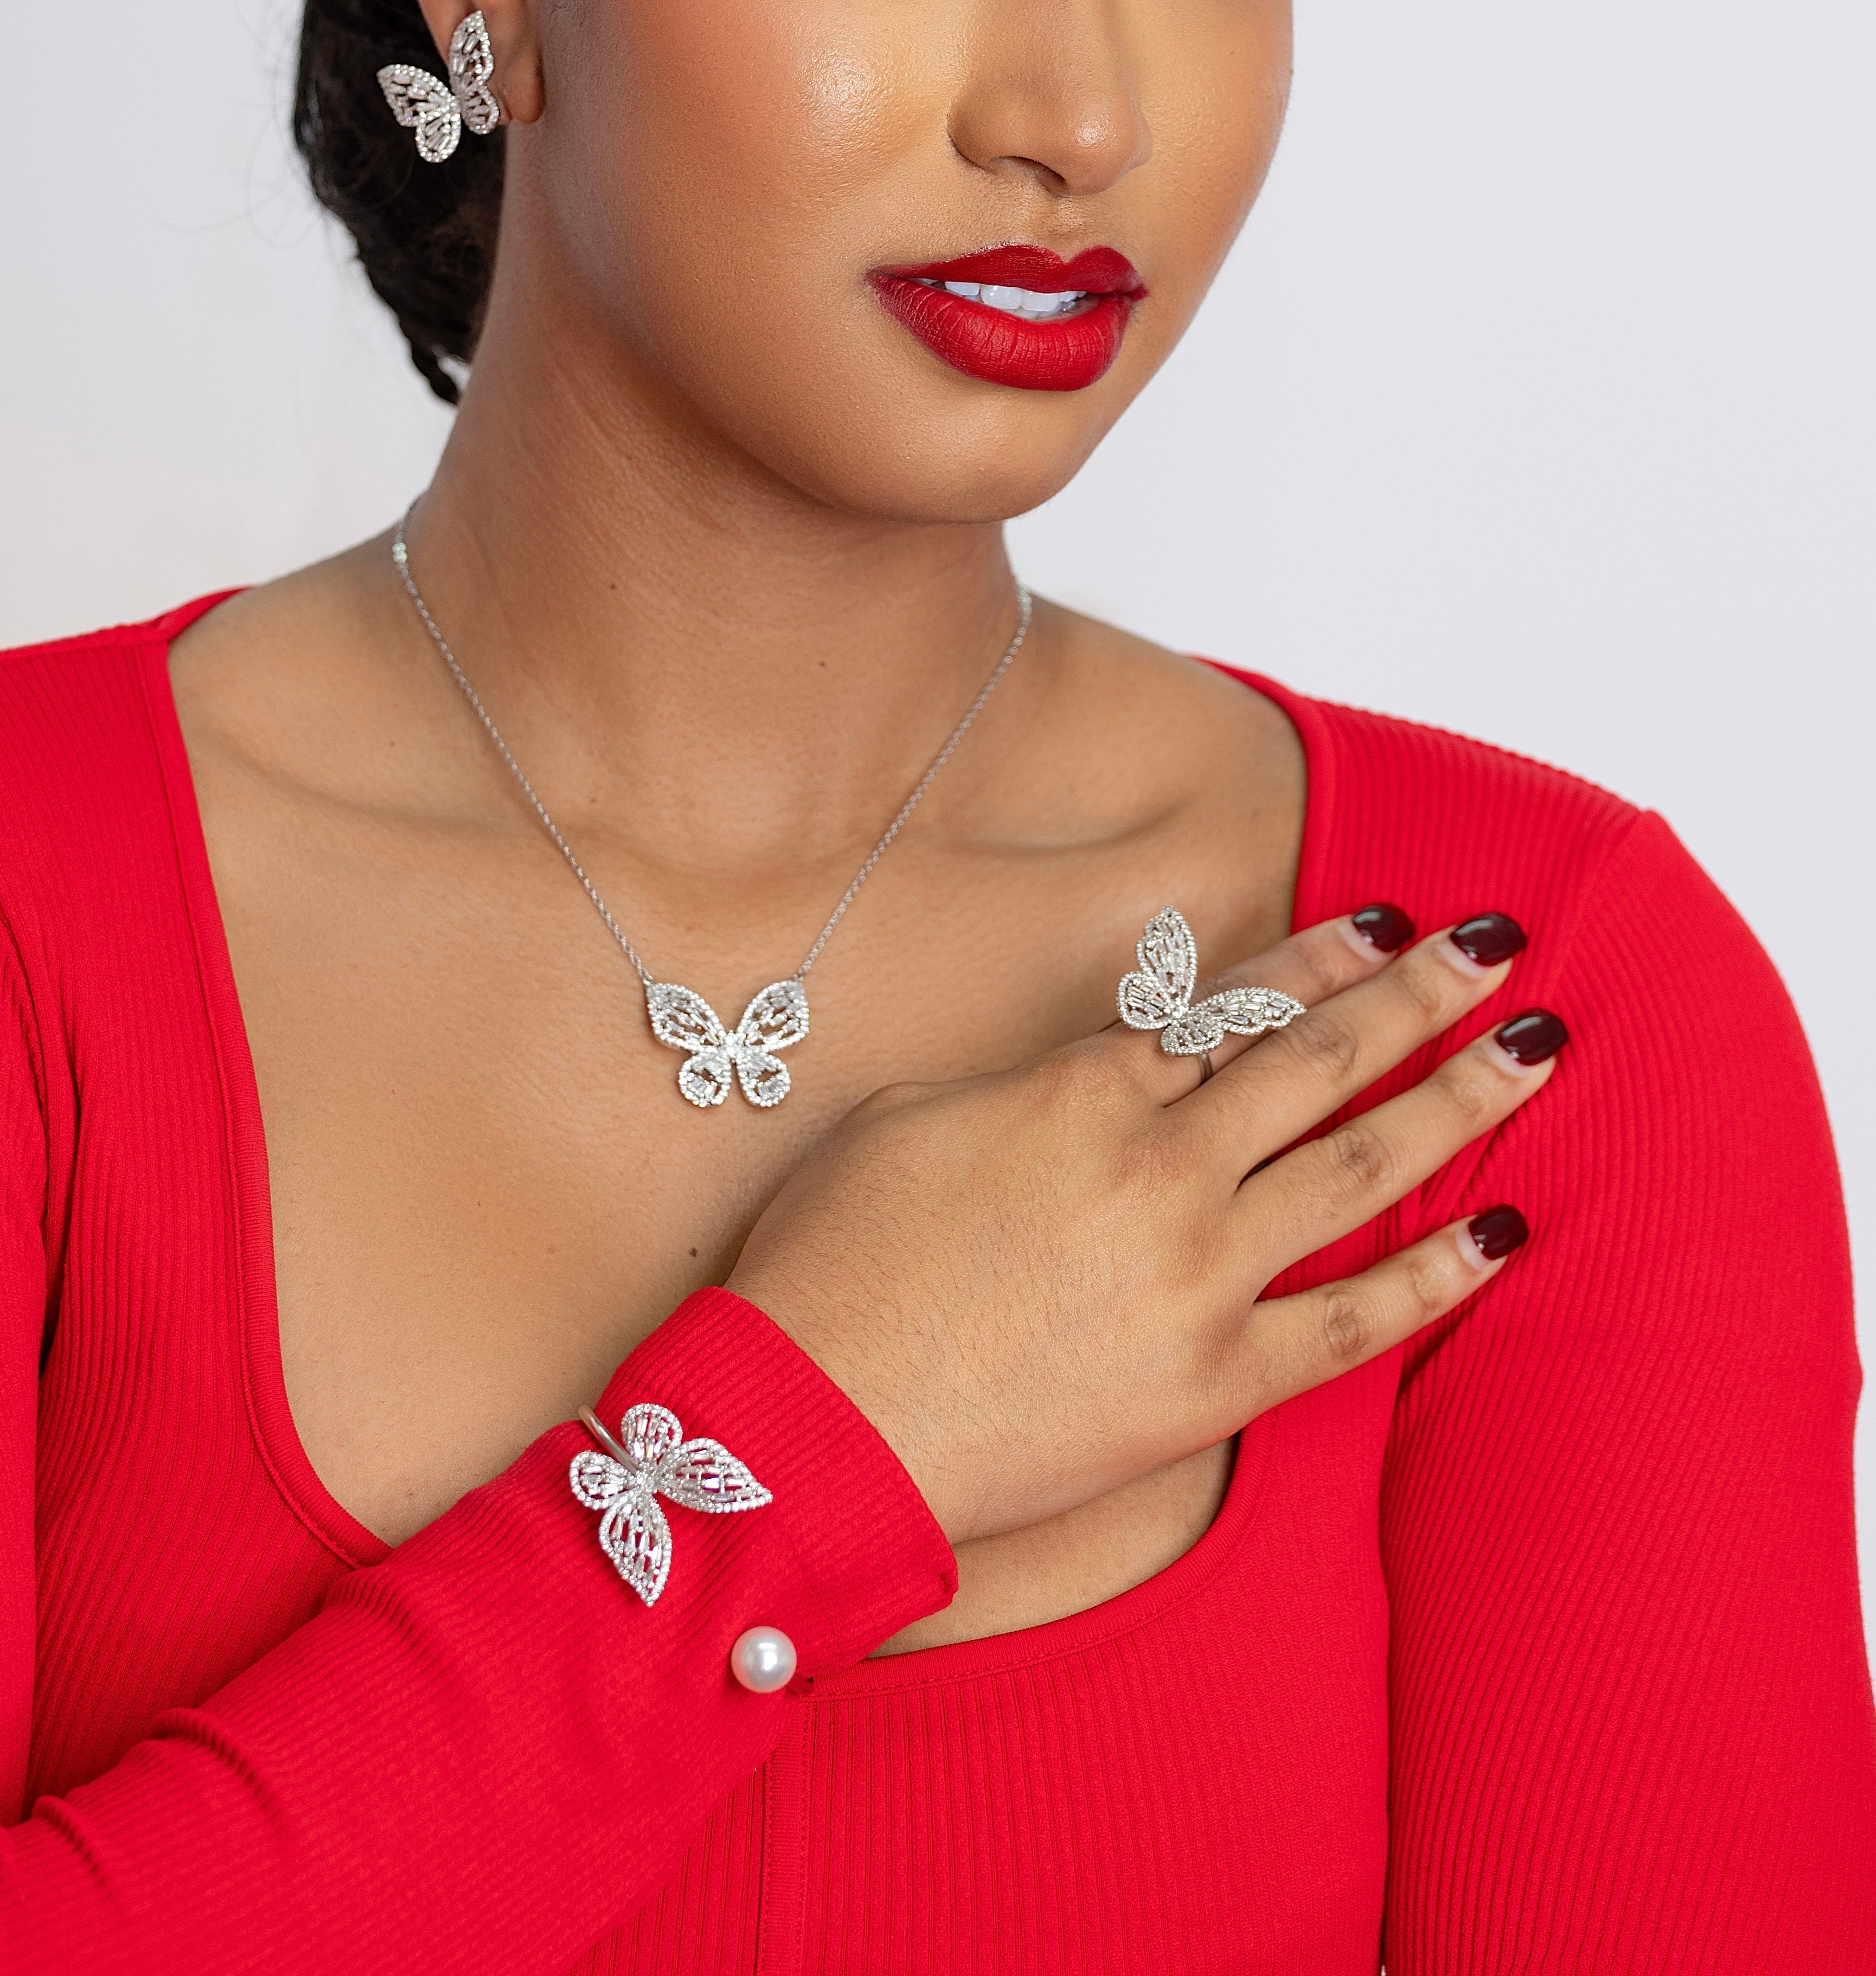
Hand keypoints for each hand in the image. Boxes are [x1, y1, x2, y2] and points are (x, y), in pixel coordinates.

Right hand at [728, 912, 1556, 1545]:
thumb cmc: (834, 1265)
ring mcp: (1199, 1277)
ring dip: (1458, 1099)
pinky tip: (1501, 1235)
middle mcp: (1163, 1168)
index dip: (1316, 959)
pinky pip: (1354, 1323)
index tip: (1385, 924)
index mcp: (1083, 1089)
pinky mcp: (1214, 1384)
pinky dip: (1436, 1279)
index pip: (1231, 1005)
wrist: (815, 1425)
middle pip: (1320, 1058)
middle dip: (1417, 995)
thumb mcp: (912, 1117)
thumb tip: (1108, 1066)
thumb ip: (1031, 1082)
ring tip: (1534, 1050)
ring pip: (1361, 1166)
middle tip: (1496, 948)